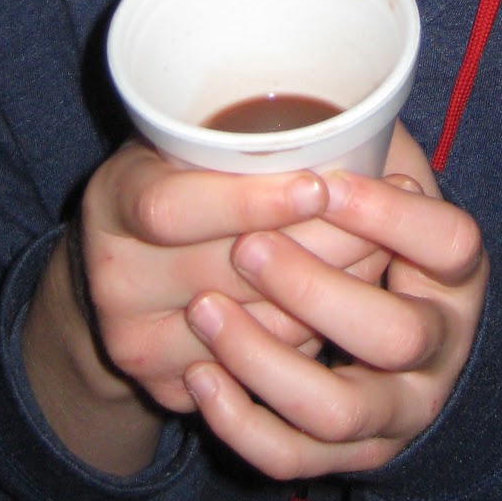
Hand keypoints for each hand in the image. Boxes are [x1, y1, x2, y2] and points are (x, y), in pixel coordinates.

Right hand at [76, 139, 390, 413]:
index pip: (172, 209)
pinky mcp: (165, 389)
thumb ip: (243, 130)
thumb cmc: (183, 173)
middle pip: (228, 271)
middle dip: (321, 242)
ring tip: (386, 246)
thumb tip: (348, 111)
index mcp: (113, 198)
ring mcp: (138, 341)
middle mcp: (116, 277)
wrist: (131, 263)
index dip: (246, 201)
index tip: (318, 185)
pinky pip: (259, 370)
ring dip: (334, 286)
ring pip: (256, 326)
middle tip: (387, 212)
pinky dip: (314, 332)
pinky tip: (355, 296)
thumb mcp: (190, 133)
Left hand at [179, 124, 487, 477]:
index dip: (390, 216)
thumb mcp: (388, 178)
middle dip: (314, 288)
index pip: (451, 244)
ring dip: (266, 359)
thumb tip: (324, 88)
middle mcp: (442, 347)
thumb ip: (368, 143)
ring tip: (203, 307)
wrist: (398, 339)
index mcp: (459, 271)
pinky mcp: (350, 455)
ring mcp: (399, 412)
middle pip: (396, 333)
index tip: (324, 183)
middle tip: (245, 247)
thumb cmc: (375, 229)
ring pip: (338, 410)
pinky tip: (199, 377)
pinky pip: (295, 459)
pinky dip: (242, 423)